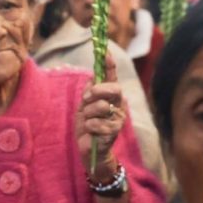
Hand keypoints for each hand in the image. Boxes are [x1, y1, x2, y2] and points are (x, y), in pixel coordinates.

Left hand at [75, 54, 124, 177]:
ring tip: (88, 121)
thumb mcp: (84, 107)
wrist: (90, 151)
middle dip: (97, 91)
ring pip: (101, 106)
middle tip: (86, 99)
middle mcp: (118, 105)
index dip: (109, 65)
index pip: (111, 77)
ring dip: (88, 114)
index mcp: (110, 97)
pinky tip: (91, 132)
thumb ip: (89, 93)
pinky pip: (97, 123)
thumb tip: (91, 78)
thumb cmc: (87, 127)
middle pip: (113, 88)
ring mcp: (118, 118)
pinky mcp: (114, 131)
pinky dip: (89, 126)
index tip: (105, 51)